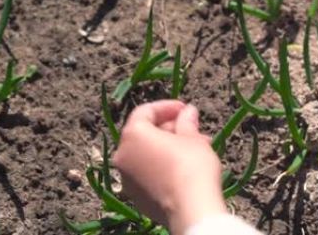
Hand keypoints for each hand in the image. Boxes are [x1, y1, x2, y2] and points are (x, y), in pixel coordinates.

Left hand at [112, 100, 225, 234]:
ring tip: (194, 149)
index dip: (167, 107)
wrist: (190, 209)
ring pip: (146, 154)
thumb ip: (187, 122)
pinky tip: (183, 169)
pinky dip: (161, 166)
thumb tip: (188, 112)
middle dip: (170, 129)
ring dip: (168, 148)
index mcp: (133, 135)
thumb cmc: (191, 166)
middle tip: (193, 130)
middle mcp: (123, 155)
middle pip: (144, 133)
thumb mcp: (193, 138)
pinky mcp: (134, 196)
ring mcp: (126, 178)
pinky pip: (146, 173)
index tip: (186, 109)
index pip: (146, 111)